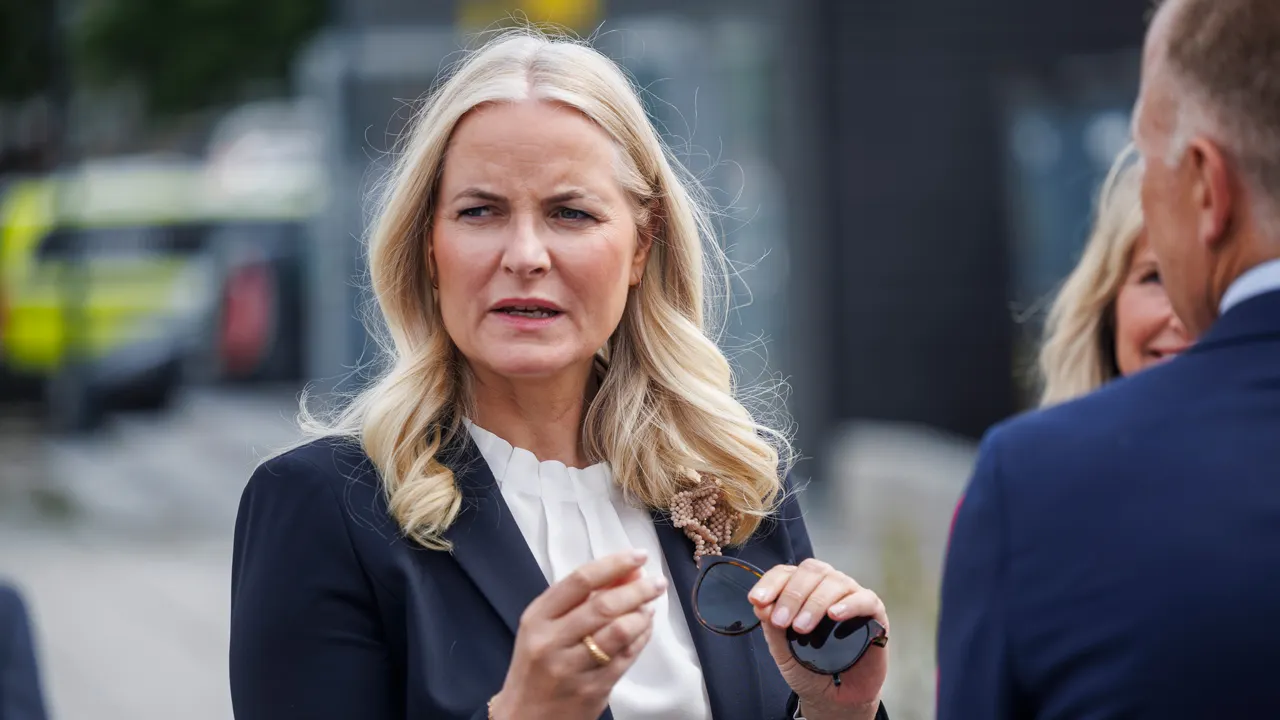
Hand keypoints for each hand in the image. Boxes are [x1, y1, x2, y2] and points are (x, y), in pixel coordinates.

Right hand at [489, 549, 665, 719]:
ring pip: (619, 632)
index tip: (638, 555)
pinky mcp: (593, 689)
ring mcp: (572, 668)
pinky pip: (626, 657)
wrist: (524, 718)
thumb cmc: (536, 665)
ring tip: (651, 605)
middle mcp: (552, 641)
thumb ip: (579, 600)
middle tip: (657, 582)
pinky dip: (641, 637)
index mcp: (537, 618)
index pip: (580, 581)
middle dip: (637, 589)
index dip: (614, 564)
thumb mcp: (544, 628)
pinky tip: (645, 627)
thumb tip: (625, 572)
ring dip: (642, 615)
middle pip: (603, 606)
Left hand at [749, 558, 888, 719]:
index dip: (771, 582)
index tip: (757, 600)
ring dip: (815, 603)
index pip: (787, 572)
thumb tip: (761, 605)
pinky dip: (849, 604)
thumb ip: (772, 626)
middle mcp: (827, 587)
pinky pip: (865, 599)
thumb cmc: (808, 669)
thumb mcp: (782, 650)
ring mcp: (852, 597)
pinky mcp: (875, 615)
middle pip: (811, 571)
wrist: (833, 699)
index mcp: (803, 589)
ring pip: (835, 582)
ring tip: (802, 627)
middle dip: (792, 594)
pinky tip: (835, 615)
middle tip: (781, 621)